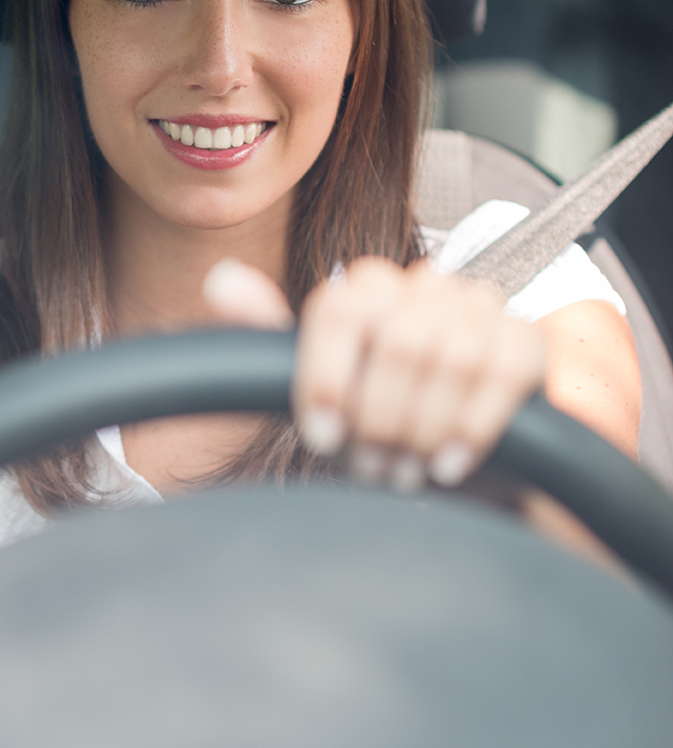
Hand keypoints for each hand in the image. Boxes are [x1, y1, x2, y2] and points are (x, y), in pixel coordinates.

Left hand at [203, 256, 545, 489]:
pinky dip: (474, 424)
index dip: (328, 377)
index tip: (322, 434)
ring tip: (405, 469)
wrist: (441, 453)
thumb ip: (266, 332)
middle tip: (371, 465)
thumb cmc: (370, 414)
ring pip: (452, 355)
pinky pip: (505, 370)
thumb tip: (222, 278)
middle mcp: (422, 281)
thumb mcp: (311, 382)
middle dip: (382, 417)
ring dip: (424, 428)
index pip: (341, 310)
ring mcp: (479, 307)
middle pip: (400, 340)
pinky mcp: (525, 341)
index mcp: (364, 285)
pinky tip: (449, 463)